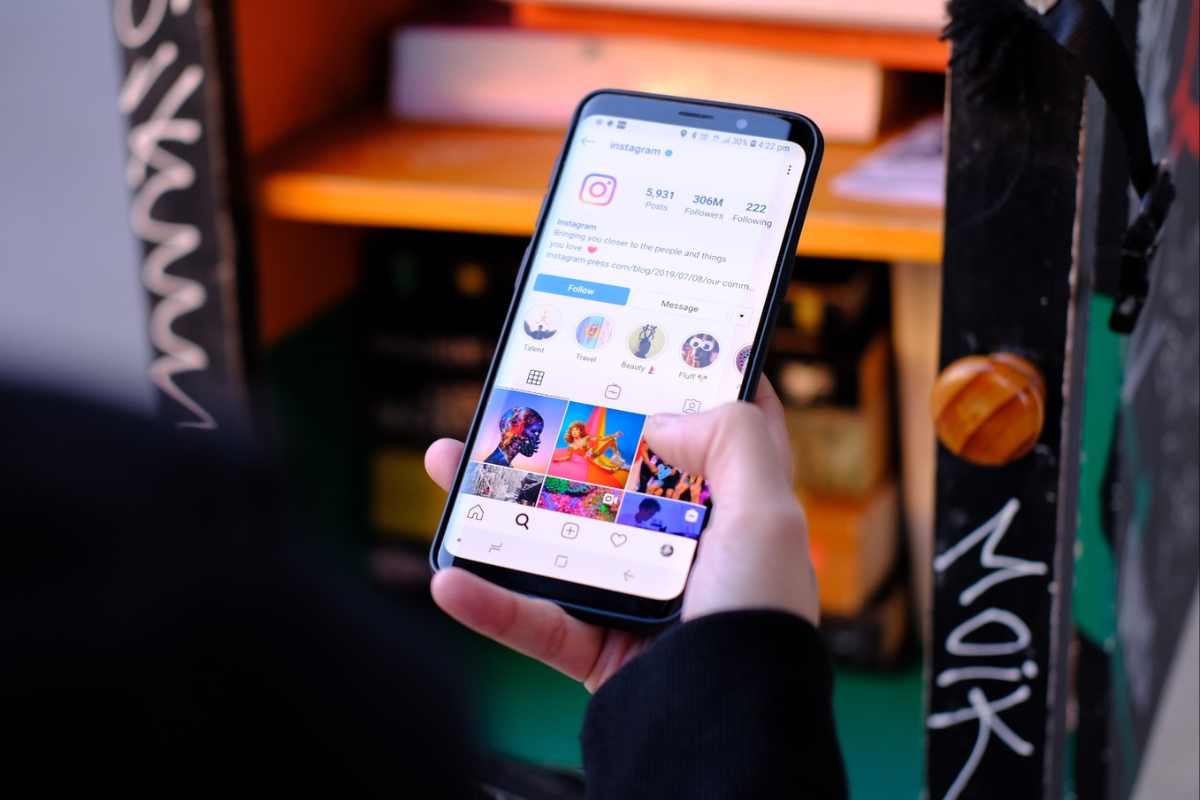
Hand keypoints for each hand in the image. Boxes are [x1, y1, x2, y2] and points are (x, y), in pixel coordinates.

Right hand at [423, 379, 817, 692]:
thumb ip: (733, 444)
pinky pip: (532, 621)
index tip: (652, 345)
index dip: (692, 388)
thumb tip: (664, 420)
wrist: (726, 738)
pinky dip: (488, 602)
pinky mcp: (598, 649)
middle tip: (517, 399)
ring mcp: (638, 599)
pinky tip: (446, 576)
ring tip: (445, 462)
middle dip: (558, 437)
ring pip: (555, 537)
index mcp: (738, 516)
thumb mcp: (769, 518)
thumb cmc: (760, 626)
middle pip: (611, 478)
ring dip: (495, 504)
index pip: (721, 436)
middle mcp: (688, 552)